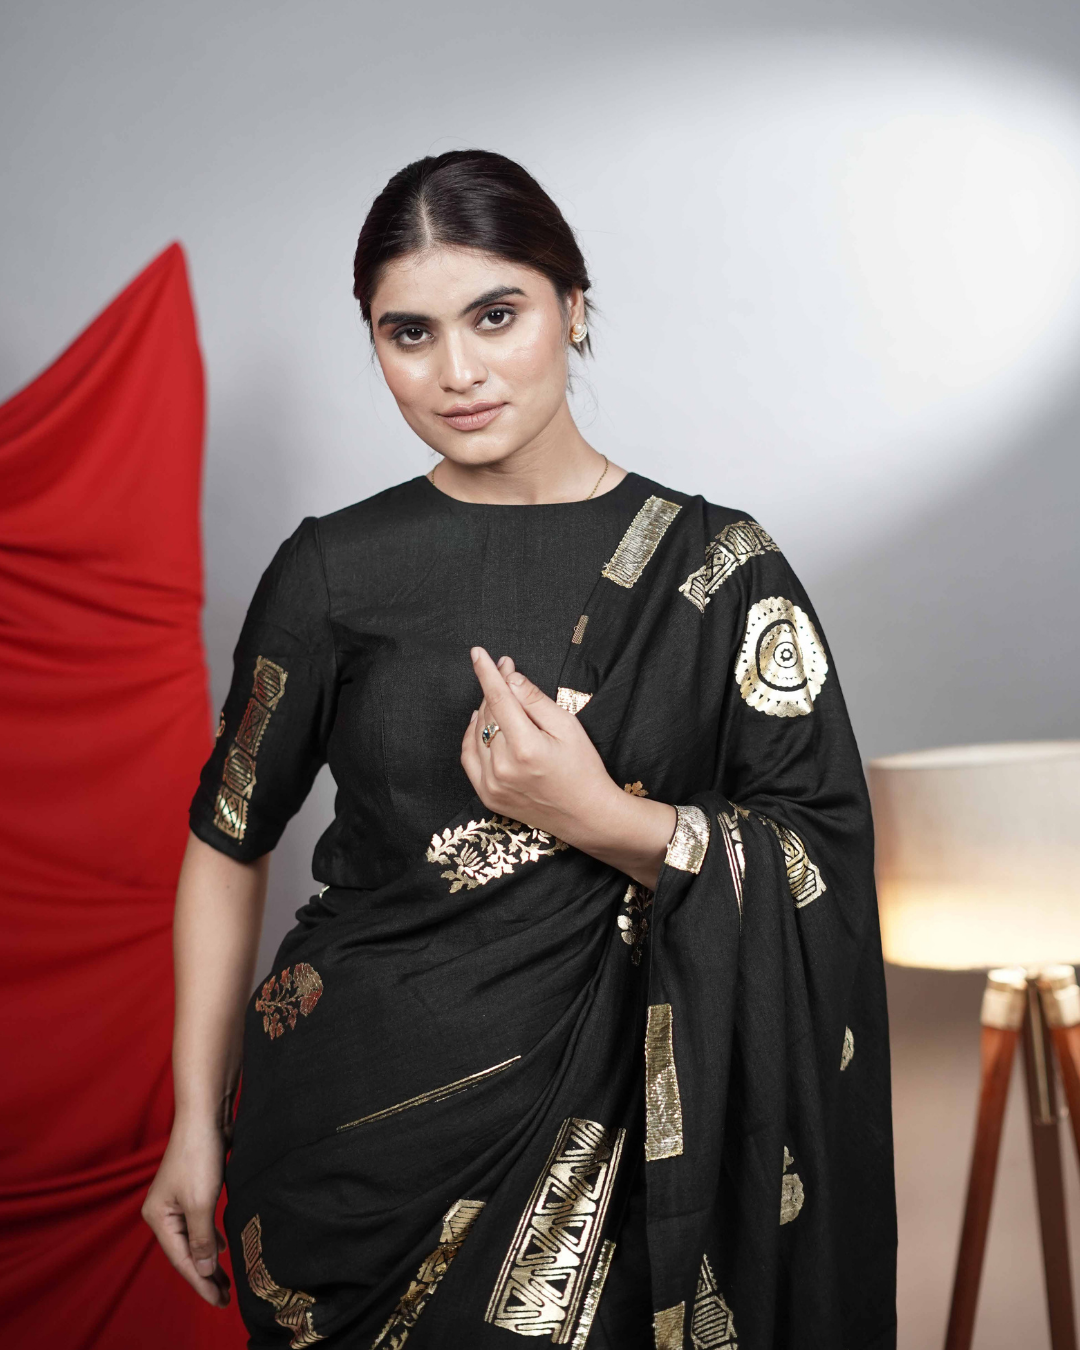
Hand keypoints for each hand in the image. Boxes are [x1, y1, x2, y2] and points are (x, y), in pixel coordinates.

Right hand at [142, 1118, 230, 1306]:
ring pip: (194, 1238)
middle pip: (186, 1252)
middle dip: (205, 1276)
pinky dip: (210, 1238)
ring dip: (209, 1259)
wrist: (205, 1114)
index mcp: (158, 1217)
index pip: (182, 1259)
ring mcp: (177, 1200)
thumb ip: (201, 1240)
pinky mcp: (193, 1189)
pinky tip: (221, 1248)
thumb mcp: (201, 1202)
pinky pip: (199, 1223)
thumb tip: (203, 1272)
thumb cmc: (199, 1155)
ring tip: (226, 1281)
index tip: (220, 1301)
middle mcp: (163, 1211)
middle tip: (226, 1298)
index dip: (201, 1283)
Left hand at [461, 648, 676, 887]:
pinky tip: (482, 723)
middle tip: (508, 673)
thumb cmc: (584, 768)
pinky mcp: (487, 796)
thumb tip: (510, 678)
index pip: (499, 699)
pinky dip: (472, 737)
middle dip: (494, 689)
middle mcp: (503, 767)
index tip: (478, 653)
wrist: (587, 816)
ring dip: (485, 712)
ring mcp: (491, 785)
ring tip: (502, 700)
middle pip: (487, 714)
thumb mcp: (568, 727)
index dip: (487, 673)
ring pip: (476, 733)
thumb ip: (536, 701)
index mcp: (525, 748)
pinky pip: (469, 758)